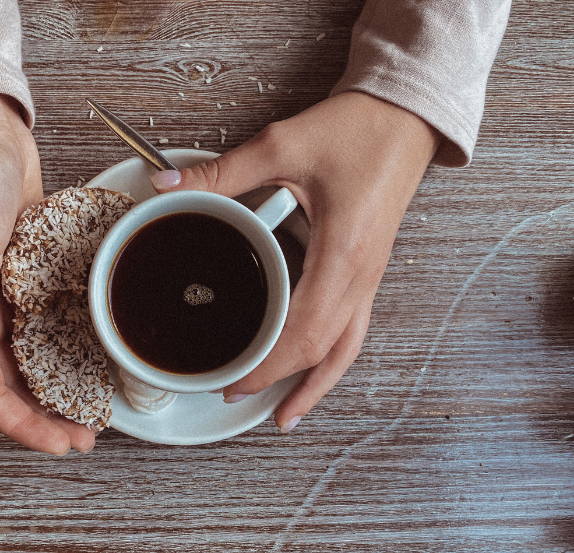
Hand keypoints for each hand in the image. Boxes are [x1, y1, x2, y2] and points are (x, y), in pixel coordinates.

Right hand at [0, 91, 94, 454]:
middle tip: (86, 437)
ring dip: (59, 388)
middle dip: (47, 417)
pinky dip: (70, 346)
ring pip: (34, 360)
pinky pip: (50, 325)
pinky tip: (95, 356)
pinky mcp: (31, 277)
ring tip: (94, 409)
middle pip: (14, 386)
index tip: (61, 445)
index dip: (22, 426)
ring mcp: (9, 297)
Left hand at [149, 91, 439, 432]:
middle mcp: (363, 275)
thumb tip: (168, 186)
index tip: (233, 378)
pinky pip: (352, 328)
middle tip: (236, 395)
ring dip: (316, 385)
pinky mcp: (369, 270)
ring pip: (346, 349)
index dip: (267, 363)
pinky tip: (312, 365)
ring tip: (286, 414)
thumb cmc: (359, 130)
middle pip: (324, 350)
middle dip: (279, 380)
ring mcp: (370, 276)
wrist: (406, 116)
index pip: (304, 330)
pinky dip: (329, 356)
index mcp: (344, 253)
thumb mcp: (284, 145)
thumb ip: (223, 172)